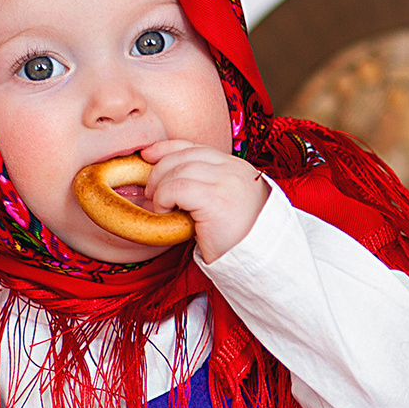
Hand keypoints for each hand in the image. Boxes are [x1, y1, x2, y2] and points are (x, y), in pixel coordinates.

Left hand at [138, 139, 269, 260]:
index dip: (167, 148)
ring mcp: (226, 181)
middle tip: (151, 193)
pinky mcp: (215, 198)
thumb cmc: (238, 240)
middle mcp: (233, 169)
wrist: (259, 260)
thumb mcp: (222, 204)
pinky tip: (167, 214)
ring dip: (160, 189)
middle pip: (183, 155)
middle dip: (158, 170)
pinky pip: (176, 188)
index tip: (149, 155)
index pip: (195, 147)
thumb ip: (204, 187)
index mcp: (236, 168)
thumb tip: (162, 179)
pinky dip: (164, 199)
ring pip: (177, 170)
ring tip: (161, 209)